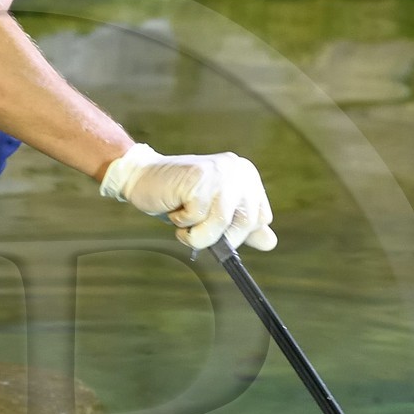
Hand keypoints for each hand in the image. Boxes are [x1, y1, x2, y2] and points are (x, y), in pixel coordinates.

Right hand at [99, 142, 276, 251]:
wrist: (144, 178)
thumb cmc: (179, 198)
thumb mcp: (216, 213)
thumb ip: (242, 225)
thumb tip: (270, 243)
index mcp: (247, 177)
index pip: (261, 218)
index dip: (236, 234)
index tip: (216, 228)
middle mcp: (239, 171)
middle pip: (245, 223)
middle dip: (216, 235)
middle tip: (196, 225)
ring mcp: (220, 173)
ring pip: (221, 223)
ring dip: (197, 233)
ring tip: (183, 218)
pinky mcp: (199, 179)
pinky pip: (197, 218)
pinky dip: (182, 221)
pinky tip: (175, 205)